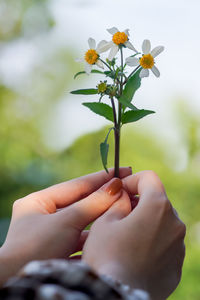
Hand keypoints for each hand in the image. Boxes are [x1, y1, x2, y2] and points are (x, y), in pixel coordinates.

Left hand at [0, 167, 130, 285]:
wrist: (19, 284)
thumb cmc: (37, 248)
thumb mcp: (66, 221)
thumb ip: (92, 204)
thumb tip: (116, 187)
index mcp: (38, 202)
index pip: (76, 185)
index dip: (100, 178)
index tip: (121, 170)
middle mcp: (42, 216)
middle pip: (79, 202)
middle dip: (102, 198)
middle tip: (126, 188)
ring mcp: (50, 234)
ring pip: (81, 221)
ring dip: (100, 217)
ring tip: (123, 209)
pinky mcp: (57, 251)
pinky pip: (79, 238)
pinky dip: (94, 236)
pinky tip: (110, 231)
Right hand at [82, 171, 185, 299]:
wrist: (117, 297)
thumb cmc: (107, 255)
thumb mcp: (105, 221)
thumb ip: (118, 201)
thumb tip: (124, 194)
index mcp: (158, 206)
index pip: (149, 178)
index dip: (132, 180)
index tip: (119, 189)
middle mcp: (175, 223)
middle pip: (158, 200)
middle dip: (139, 201)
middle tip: (118, 211)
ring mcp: (178, 246)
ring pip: (162, 222)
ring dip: (146, 221)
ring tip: (125, 234)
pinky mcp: (176, 265)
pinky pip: (165, 243)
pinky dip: (152, 240)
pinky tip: (134, 252)